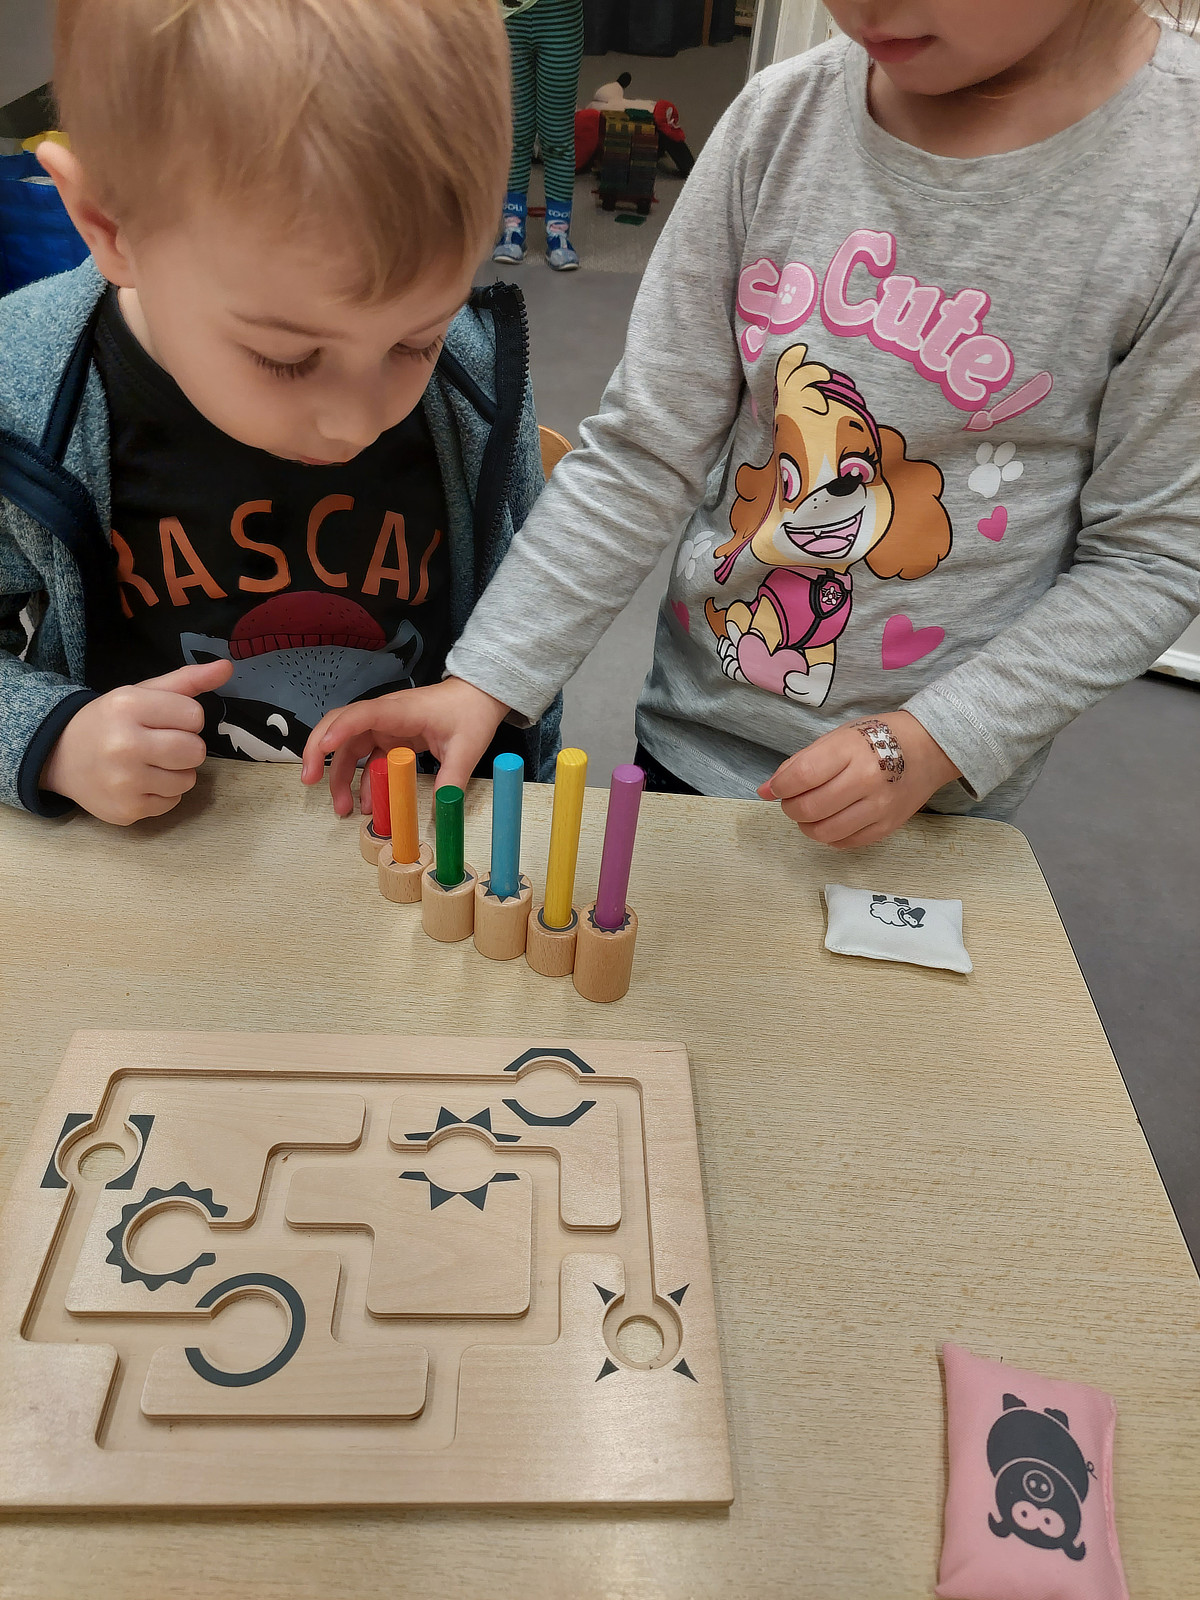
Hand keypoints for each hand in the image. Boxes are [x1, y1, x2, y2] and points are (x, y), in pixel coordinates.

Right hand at [40, 659, 233, 824]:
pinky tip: (140, 782)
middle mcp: (124, 745)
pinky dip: (163, 793)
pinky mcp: (126, 810)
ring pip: (188, 780)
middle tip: (161, 744)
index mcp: (128, 707)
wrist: (60, 756)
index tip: (165, 721)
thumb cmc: (110, 721)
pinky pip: (172, 802)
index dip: (186, 718)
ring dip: (176, 772)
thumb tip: (227, 667)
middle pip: (195, 751)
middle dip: (186, 747)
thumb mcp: (142, 693)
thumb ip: (187, 680)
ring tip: (149, 764)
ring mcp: (124, 782)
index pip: (195, 715)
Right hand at [300, 677, 508, 816]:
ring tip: (342, 808)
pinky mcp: (390, 738)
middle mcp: (385, 716)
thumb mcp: (466, 749)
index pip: (362, 715)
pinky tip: (365, 804)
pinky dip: (362, 780)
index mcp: (401, 711)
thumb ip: (451, 780)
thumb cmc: (471, 714)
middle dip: (318, 751)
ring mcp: (385, 727)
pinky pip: (368, 759)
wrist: (478, 697)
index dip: (339, 730)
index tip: (322, 749)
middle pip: (340, 727)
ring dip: (340, 776)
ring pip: (350, 748)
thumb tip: (439, 813)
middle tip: (309, 780)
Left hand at [757, 710, 959, 848]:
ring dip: (806, 826)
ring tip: (810, 812)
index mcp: (851, 750)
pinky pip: (845, 843)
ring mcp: (879, 807)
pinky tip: (831, 820)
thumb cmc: (876, 737)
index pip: (802, 776)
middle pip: (810, 809)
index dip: (780, 786)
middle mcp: (867, 780)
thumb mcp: (837, 737)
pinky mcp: (887, 827)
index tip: (776, 788)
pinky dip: (829, 836)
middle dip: (790, 808)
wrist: (929, 747)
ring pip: (824, 833)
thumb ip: (800, 763)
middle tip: (793, 800)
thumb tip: (764, 790)